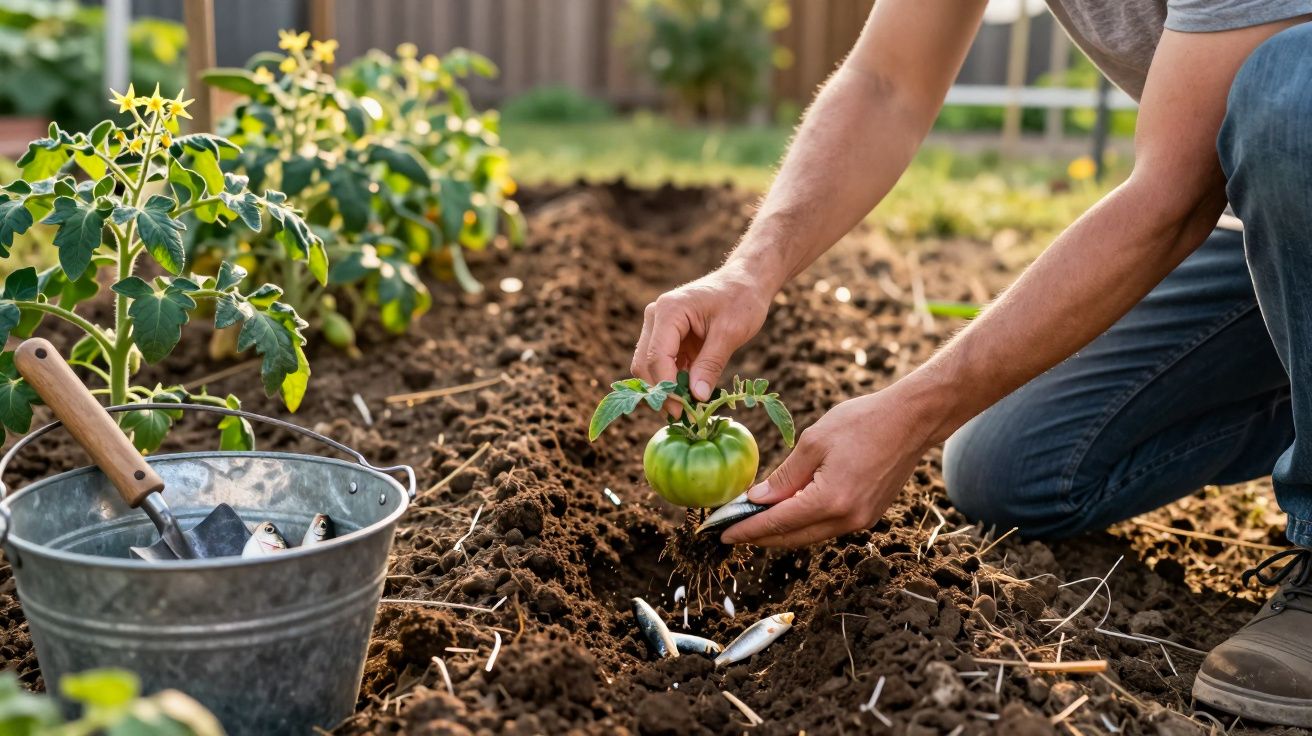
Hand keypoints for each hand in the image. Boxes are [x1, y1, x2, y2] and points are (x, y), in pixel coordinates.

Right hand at [632, 264, 772, 408]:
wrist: (745, 281)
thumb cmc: (741, 300)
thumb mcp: (731, 332)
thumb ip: (711, 364)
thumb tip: (696, 397)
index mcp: (669, 310)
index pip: (656, 356)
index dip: (666, 387)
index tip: (682, 411)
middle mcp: (656, 316)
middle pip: (645, 364)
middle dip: (662, 391)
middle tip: (684, 416)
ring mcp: (659, 326)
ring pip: (649, 367)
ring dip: (666, 389)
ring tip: (688, 409)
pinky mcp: (667, 337)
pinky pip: (663, 365)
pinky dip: (674, 382)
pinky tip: (690, 395)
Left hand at [720, 387, 938, 546]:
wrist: (911, 420)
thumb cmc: (862, 422)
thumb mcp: (814, 442)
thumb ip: (784, 476)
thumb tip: (757, 499)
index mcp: (830, 500)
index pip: (778, 523)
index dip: (747, 529)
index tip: (722, 533)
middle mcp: (847, 519)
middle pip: (792, 538)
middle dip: (759, 536)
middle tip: (731, 530)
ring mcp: (860, 521)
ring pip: (809, 535)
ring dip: (781, 531)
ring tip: (753, 522)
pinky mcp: (868, 515)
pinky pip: (826, 527)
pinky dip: (803, 524)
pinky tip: (786, 513)